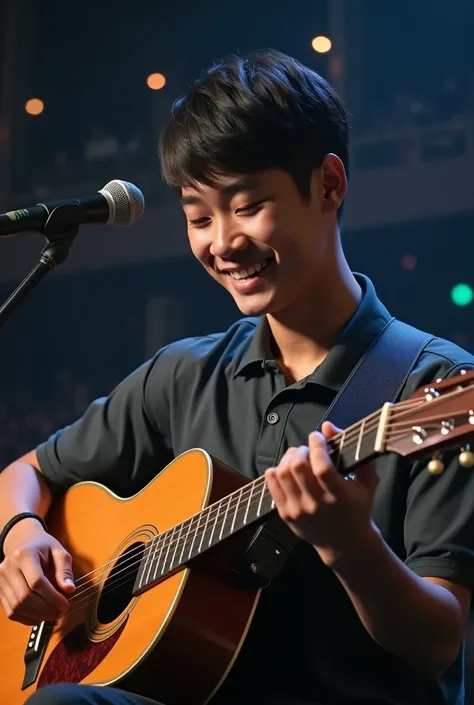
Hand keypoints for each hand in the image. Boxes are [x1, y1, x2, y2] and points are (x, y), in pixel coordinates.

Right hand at [0, 518, 75, 624]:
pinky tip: (40, 615)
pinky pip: (12, 611)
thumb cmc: (43, 547)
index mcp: (24, 554)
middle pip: (26, 597)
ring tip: (53, 614)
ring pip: (17, 607)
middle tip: (61, 612)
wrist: (23, 541)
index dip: (52, 597)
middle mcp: (8, 567)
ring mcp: (1, 580)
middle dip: (46, 609)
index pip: (37, 581)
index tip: (65, 604)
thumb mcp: (59, 552)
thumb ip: (64, 570)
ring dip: (37, 615)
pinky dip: (27, 618)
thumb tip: (69, 589)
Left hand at [265, 421, 379, 567]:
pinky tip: (285, 468)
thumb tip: (328, 426)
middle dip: (301, 450)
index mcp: (339, 496)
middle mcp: (317, 505)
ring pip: (282, 474)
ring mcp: (299, 511)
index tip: (317, 437)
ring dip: (288, 458)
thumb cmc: (358, 508)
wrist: (345, 543)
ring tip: (297, 457)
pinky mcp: (286, 515)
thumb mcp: (366, 480)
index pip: (321, 466)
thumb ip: (353, 450)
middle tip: (307, 449)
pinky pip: (272, 486)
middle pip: (298, 467)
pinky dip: (275, 472)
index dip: (316, 446)